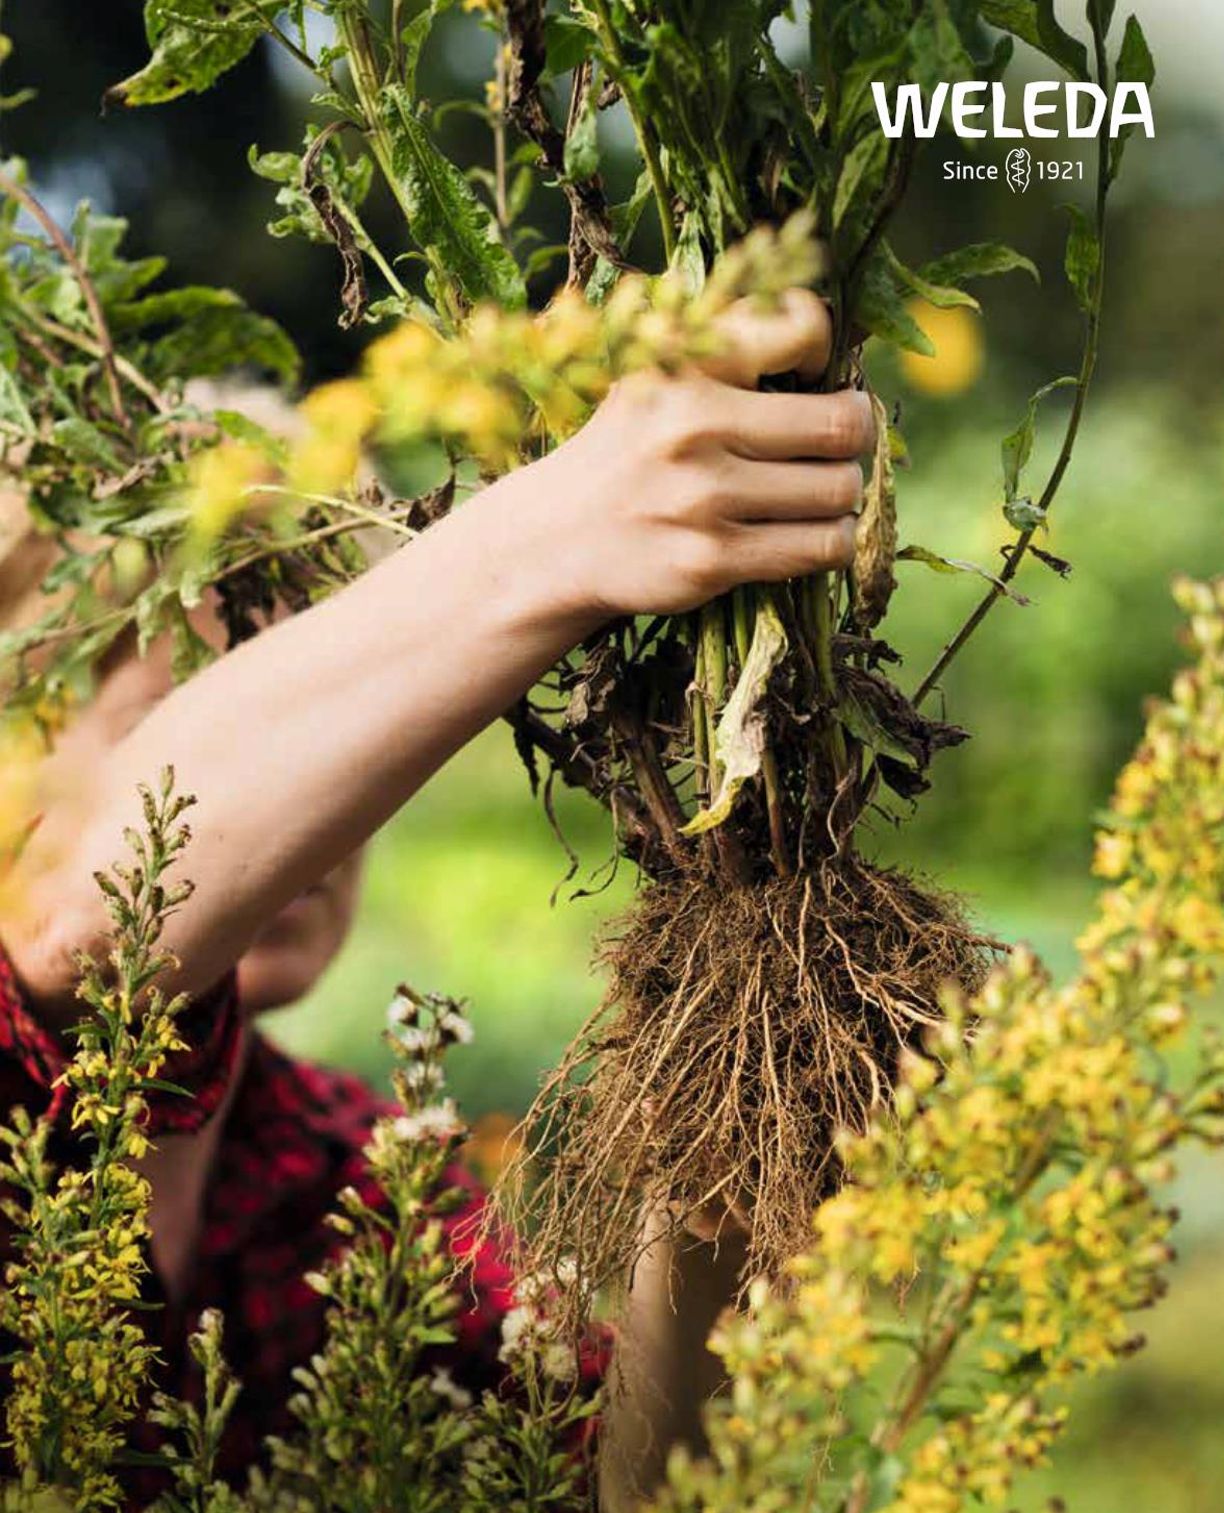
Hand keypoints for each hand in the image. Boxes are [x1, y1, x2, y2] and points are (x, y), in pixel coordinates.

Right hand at [524, 288, 874, 620]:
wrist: (555, 537)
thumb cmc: (627, 448)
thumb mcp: (657, 373)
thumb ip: (729, 342)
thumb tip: (834, 344)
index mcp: (685, 360)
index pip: (804, 327)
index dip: (825, 354)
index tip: (808, 379)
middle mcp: (693, 422)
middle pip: (842, 424)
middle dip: (854, 434)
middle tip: (836, 443)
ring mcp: (702, 497)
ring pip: (839, 490)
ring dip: (841, 494)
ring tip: (816, 492)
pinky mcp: (711, 559)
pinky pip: (821, 547)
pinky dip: (831, 541)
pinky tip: (809, 533)